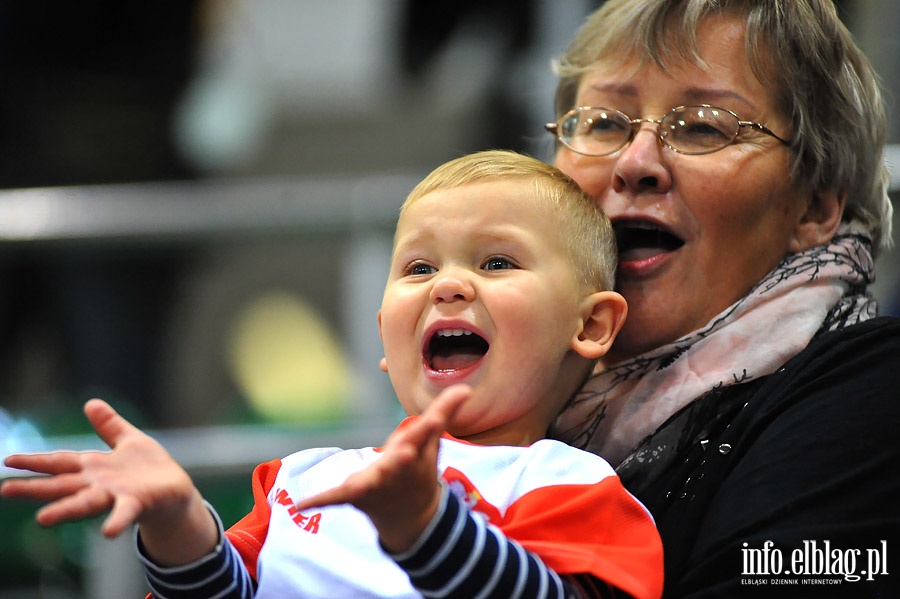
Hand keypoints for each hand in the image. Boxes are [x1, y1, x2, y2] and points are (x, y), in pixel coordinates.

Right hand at [1, 399, 216, 565]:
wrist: (176, 491)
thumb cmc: (150, 468)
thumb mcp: (129, 440)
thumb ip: (109, 425)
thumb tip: (91, 403)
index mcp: (94, 467)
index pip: (60, 462)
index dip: (35, 461)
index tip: (8, 461)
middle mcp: (98, 484)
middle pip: (62, 485)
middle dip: (34, 488)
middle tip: (4, 491)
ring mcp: (115, 495)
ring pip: (85, 502)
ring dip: (64, 510)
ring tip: (42, 519)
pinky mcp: (136, 503)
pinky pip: (124, 513)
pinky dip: (116, 521)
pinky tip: (108, 533)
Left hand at [294, 384, 470, 552]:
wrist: (414, 519)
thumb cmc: (420, 470)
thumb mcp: (431, 442)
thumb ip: (444, 413)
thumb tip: (466, 388)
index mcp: (418, 453)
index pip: (426, 437)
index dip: (429, 429)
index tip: (433, 421)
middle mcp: (399, 471)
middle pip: (399, 463)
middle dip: (401, 460)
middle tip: (402, 453)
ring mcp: (378, 486)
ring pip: (372, 483)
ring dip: (366, 483)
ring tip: (356, 484)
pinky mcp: (358, 497)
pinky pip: (338, 499)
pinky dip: (321, 501)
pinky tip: (302, 504)